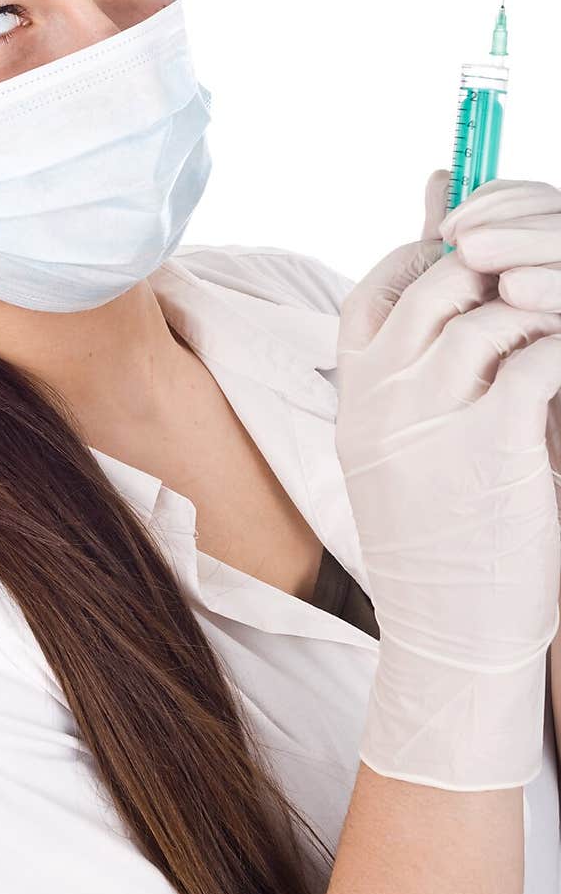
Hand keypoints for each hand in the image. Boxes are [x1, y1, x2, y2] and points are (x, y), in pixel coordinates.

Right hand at [335, 169, 560, 790]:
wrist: (447, 632)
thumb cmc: (431, 540)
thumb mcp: (392, 452)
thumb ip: (408, 375)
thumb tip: (425, 313)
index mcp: (354, 395)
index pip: (376, 290)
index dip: (422, 260)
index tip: (465, 263)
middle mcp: (383, 393)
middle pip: (437, 281)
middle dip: (491, 269)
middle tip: (531, 287)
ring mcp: (431, 413)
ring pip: (491, 308)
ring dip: (538, 306)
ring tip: (559, 330)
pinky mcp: (492, 440)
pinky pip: (538, 357)